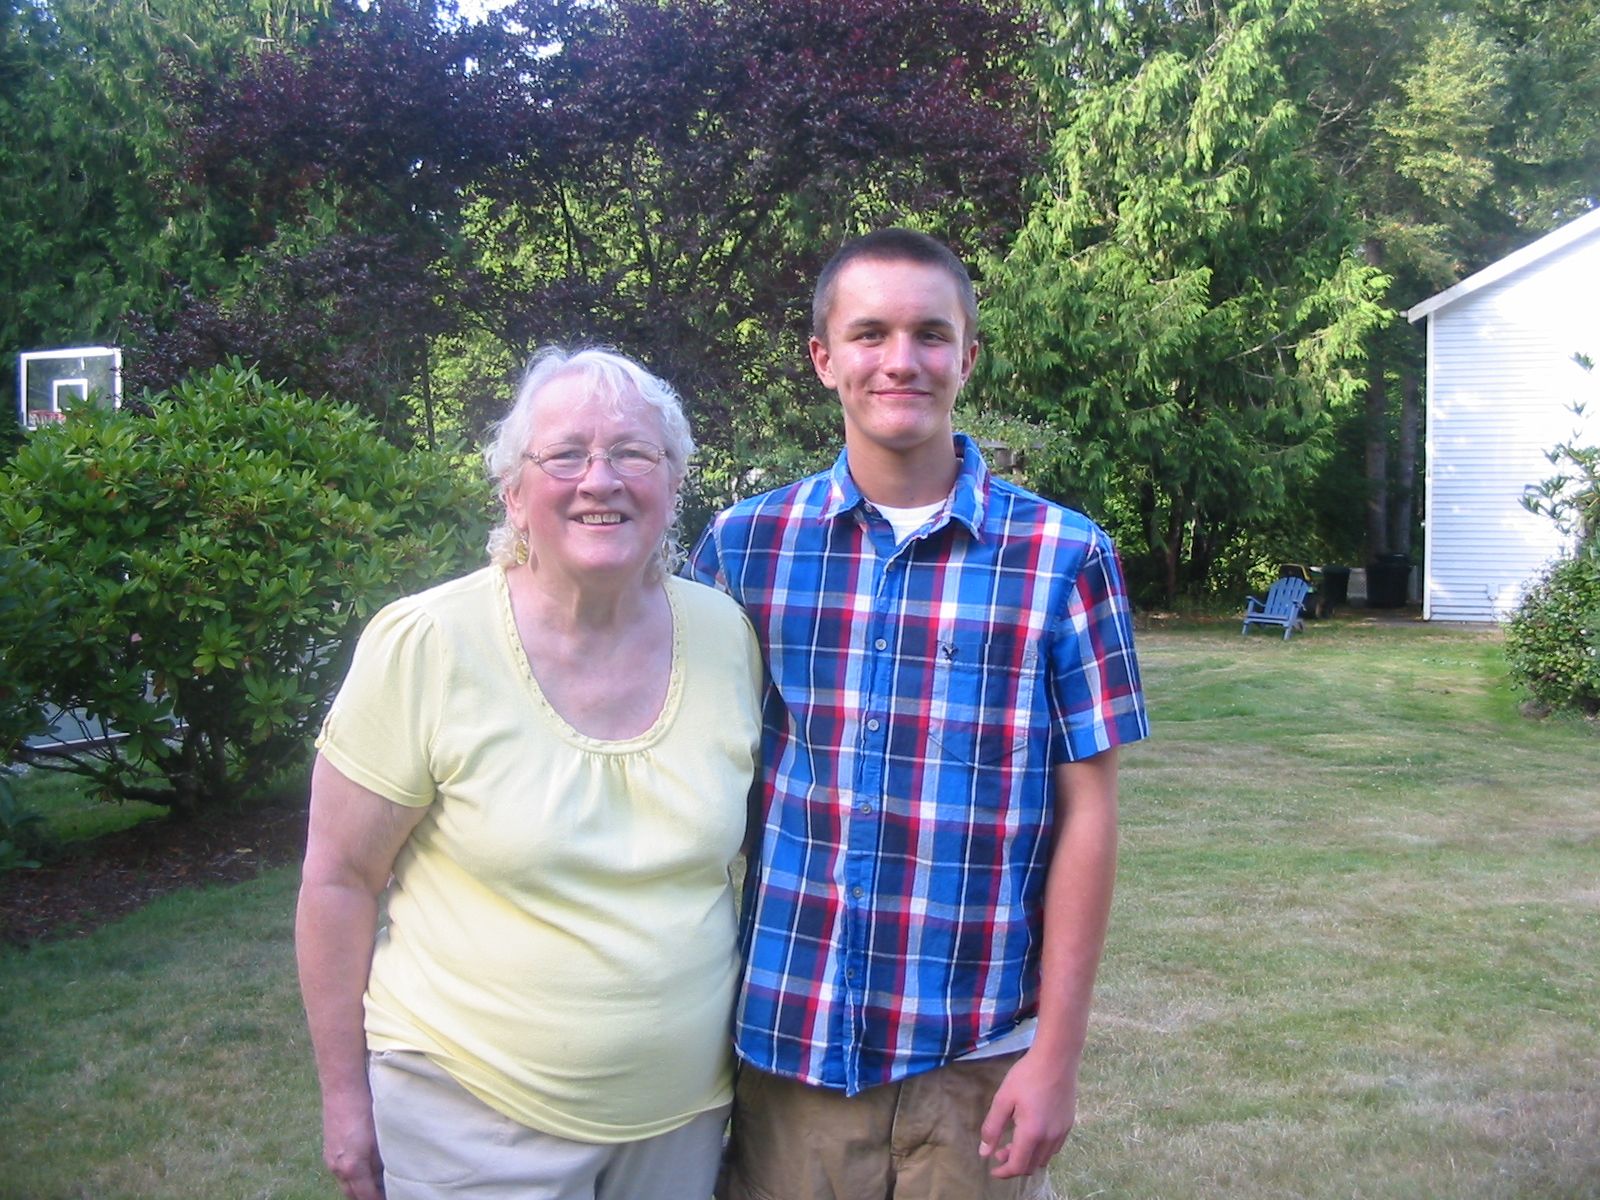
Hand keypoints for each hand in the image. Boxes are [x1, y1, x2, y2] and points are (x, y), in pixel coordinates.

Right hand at [322, 1090, 384, 1199]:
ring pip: (345, 1183)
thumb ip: (381, 1162)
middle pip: (352, 1194)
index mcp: (352, 1167)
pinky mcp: (328, 1150)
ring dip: (358, 1188)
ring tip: (377, 1184)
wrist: (342, 1088)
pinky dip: (352, 1176)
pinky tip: (364, 1168)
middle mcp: (337, 1168)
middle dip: (367, 1198)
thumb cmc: (364, 1109)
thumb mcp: (379, 1138)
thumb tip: (387, 1177)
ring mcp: (330, 1159)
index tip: (391, 1198)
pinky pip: (340, 1171)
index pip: (366, 1196)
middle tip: (384, 1194)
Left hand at [977, 1048, 1076, 1178]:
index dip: (1004, 1172)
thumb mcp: (1003, 1099)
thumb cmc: (1026, 1075)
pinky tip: (1032, 1134)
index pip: (1018, 1166)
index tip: (993, 1170)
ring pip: (1044, 1158)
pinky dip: (1040, 1149)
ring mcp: (1062, 1132)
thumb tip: (984, 1152)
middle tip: (999, 1151)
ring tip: (1014, 1142)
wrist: (1056, 1058)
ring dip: (1028, 1157)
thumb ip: (993, 1128)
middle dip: (1014, 1164)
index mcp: (1032, 1133)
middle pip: (1031, 1166)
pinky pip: (1054, 1148)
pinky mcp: (1068, 1124)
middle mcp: (1050, 1138)